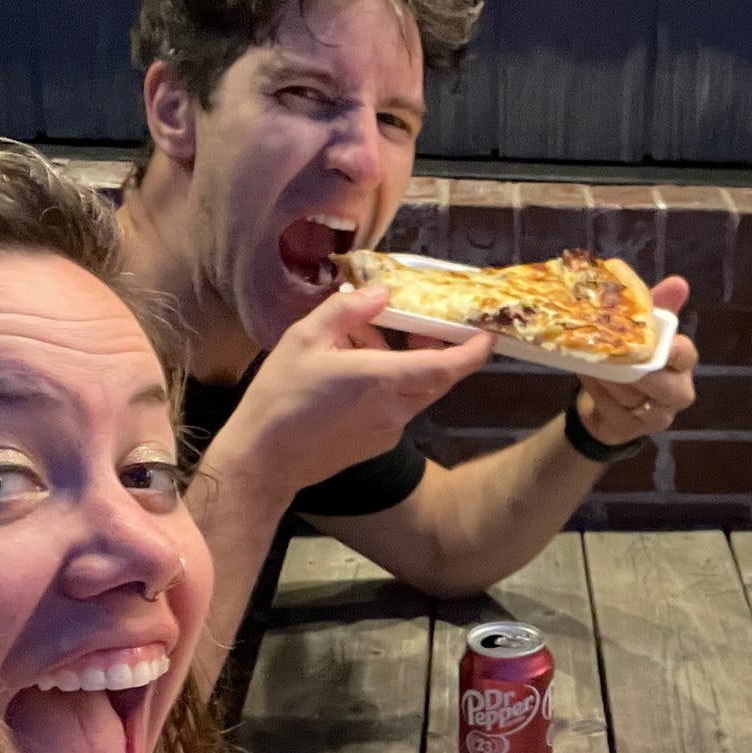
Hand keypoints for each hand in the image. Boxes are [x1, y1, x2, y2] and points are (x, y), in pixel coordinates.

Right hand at [206, 285, 495, 505]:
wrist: (265, 459)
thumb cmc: (281, 397)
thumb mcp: (305, 338)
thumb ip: (347, 311)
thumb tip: (380, 294)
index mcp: (383, 379)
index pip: (447, 366)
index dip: (472, 350)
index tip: (486, 334)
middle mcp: (395, 408)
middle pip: (437, 377)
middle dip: (436, 350)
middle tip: (416, 326)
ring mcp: (389, 430)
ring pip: (414, 391)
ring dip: (401, 365)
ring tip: (359, 344)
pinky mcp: (377, 444)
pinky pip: (396, 408)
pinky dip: (386, 387)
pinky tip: (351, 376)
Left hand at [575, 276, 697, 446]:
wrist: (606, 402)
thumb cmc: (631, 360)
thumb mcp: (642, 330)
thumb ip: (657, 307)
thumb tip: (678, 282)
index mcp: (682, 364)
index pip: (686, 355)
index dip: (673, 349)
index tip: (654, 343)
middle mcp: (677, 392)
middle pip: (664, 385)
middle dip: (637, 371)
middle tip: (615, 356)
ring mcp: (657, 416)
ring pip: (634, 396)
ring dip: (610, 378)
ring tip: (591, 360)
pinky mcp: (634, 431)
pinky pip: (614, 410)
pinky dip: (598, 391)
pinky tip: (588, 377)